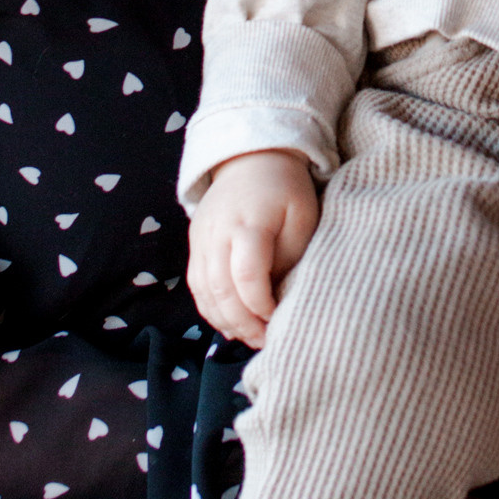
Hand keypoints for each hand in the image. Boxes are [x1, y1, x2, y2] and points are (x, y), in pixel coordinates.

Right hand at [186, 149, 319, 346]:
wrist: (250, 158)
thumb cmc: (285, 189)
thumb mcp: (303, 215)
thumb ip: (291, 256)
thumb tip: (279, 297)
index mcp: (248, 223)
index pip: (247, 276)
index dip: (261, 306)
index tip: (278, 319)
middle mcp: (217, 234)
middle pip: (221, 290)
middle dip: (243, 323)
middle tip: (265, 340)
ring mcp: (201, 240)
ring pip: (204, 293)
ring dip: (225, 321)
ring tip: (249, 336)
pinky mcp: (195, 245)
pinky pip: (196, 286)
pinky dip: (211, 310)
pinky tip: (230, 323)